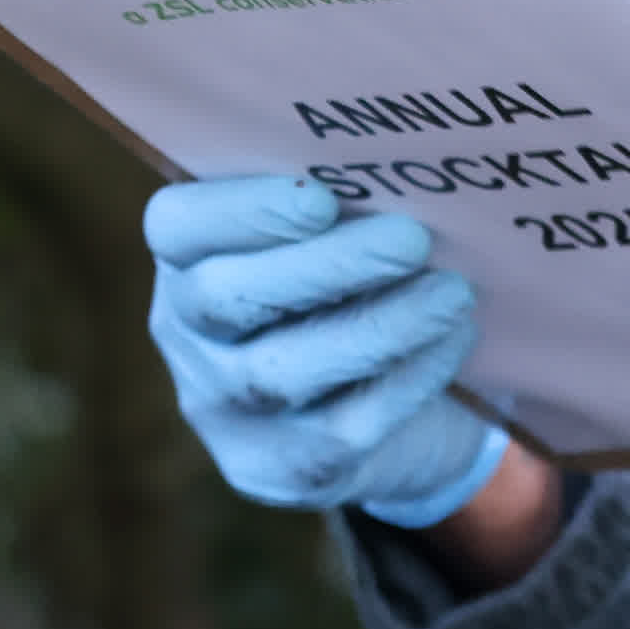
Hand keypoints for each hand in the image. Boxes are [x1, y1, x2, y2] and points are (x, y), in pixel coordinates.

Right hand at [145, 175, 509, 527]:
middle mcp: (186, 335)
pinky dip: (406, 379)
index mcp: (185, 257)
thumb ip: (338, 194)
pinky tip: (452, 340)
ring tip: (451, 293)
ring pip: (283, 372)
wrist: (375, 398)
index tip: (321, 196)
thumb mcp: (328, 230)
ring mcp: (223, 411)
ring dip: (378, 327)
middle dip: (326, 266)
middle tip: (412, 239)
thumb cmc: (349, 278)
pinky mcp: (276, 469)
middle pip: (227, 299)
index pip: (177, 227)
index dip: (242, 211)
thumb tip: (398, 159)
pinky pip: (339, 428)